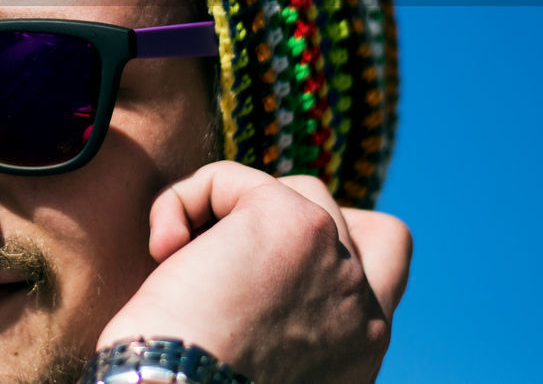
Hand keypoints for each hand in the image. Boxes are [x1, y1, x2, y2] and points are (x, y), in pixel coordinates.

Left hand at [99, 161, 411, 383]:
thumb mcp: (262, 363)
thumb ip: (290, 326)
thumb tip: (254, 279)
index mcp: (362, 351)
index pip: (381, 270)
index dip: (329, 250)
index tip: (268, 272)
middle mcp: (364, 308)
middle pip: (344, 217)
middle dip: (284, 217)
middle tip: (225, 251)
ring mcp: (333, 259)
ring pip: (287, 190)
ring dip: (226, 213)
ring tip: (179, 260)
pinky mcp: (290, 221)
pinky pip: (229, 179)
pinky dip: (183, 200)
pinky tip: (161, 248)